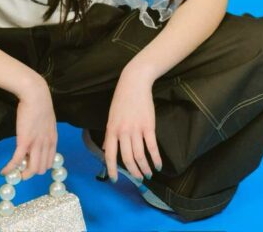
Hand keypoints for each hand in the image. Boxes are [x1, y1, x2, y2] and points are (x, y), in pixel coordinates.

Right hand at [2, 74, 56, 178]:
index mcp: (53, 140)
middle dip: (31, 172)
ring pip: (31, 169)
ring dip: (22, 174)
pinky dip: (9, 169)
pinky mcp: (24, 142)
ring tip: (14, 173)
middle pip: (40, 169)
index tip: (31, 165)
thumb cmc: (41, 105)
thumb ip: (45, 134)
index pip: (49, 163)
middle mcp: (46, 145)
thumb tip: (39, 142)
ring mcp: (36, 144)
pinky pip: (16, 161)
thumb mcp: (48, 123)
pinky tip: (3, 171)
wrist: (36, 95)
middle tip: (21, 168)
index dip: (40, 167)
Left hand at [104, 62, 161, 181]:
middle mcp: (123, 132)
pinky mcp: (149, 125)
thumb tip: (105, 149)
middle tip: (138, 179)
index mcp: (111, 130)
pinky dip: (155, 158)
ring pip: (140, 155)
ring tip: (148, 174)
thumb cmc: (122, 99)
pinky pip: (152, 146)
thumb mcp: (111, 117)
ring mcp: (136, 129)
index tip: (115, 180)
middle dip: (133, 172)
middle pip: (127, 158)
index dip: (111, 169)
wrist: (135, 82)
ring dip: (144, 168)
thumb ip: (109, 134)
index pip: (109, 155)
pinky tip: (157, 164)